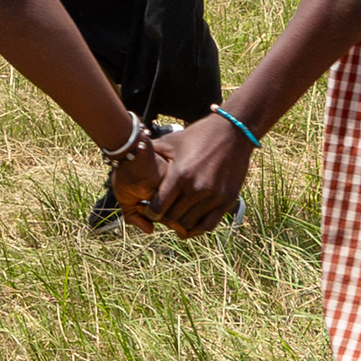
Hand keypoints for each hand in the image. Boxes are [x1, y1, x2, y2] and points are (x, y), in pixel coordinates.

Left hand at [144, 119, 248, 233]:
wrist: (232, 133)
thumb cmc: (198, 136)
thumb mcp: (172, 142)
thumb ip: (151, 152)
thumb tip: (128, 150)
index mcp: (180, 175)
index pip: (157, 208)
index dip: (150, 212)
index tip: (150, 209)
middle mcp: (196, 188)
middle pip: (172, 218)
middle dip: (164, 218)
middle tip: (162, 214)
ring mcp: (213, 196)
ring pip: (189, 224)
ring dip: (180, 224)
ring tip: (176, 217)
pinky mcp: (227, 200)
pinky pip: (208, 225)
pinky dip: (198, 228)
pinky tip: (191, 222)